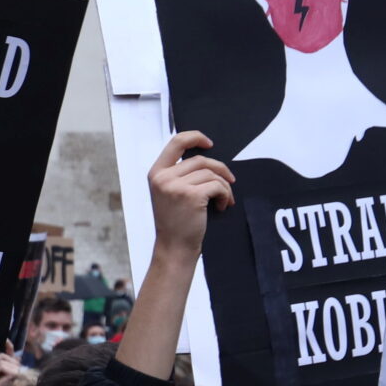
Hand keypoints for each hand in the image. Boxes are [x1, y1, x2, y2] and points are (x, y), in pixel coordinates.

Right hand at [149, 130, 235, 254]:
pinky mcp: (191, 195)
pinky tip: (222, 206)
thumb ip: (179, 174)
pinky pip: (217, 186)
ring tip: (223, 200)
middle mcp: (163, 177)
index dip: (195, 137)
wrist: (174, 248)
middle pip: (200, 160)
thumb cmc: (175, 223)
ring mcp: (176, 186)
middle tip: (230, 181)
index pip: (176, 142)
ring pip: (211, 174)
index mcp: (156, 173)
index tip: (209, 143)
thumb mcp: (168, 193)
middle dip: (220, 170)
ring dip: (223, 186)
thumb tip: (206, 160)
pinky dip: (225, 195)